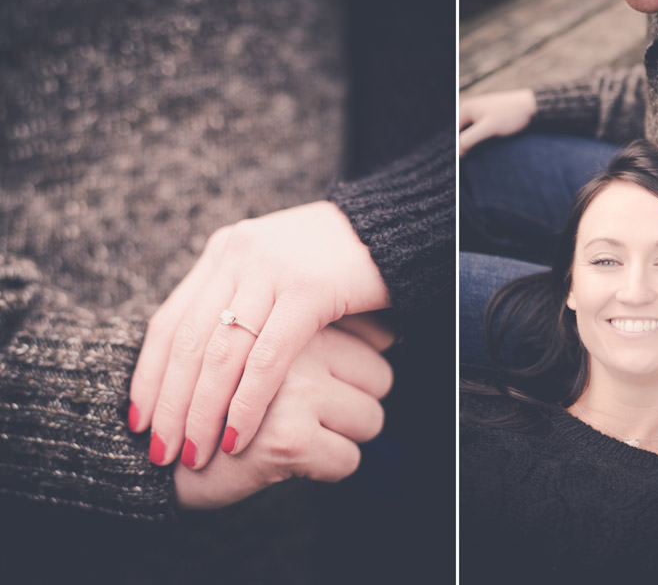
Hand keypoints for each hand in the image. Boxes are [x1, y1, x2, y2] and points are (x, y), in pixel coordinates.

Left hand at [129, 201, 390, 469]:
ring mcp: (271, 270)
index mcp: (224, 252)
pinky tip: (238, 434)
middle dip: (170, 404)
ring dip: (203, 411)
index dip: (149, 376)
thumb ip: (241, 302)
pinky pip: (267, 358)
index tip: (139, 421)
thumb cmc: (336, 260)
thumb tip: (206, 361)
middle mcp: (238, 256)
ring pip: (221, 354)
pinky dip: (248, 401)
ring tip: (194, 453)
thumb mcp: (276, 273)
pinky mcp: (308, 289)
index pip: (169, 321)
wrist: (392, 226)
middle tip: (161, 451)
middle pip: (187, 343)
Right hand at [174, 322, 393, 508]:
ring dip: (344, 438)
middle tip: (321, 415)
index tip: (347, 380)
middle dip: (360, 403)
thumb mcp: (264, 346)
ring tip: (300, 437)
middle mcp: (295, 343)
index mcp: (290, 308)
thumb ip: (314, 331)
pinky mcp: (287, 436)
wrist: (145, 455)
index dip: (367, 367)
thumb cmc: (218, 398)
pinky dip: (328, 471)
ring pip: (370, 419)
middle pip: (380, 377)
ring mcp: (292, 388)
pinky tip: (291, 465)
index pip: (378, 338)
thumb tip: (390, 332)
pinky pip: (346, 461)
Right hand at [458, 89, 536, 156]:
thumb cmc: (510, 115)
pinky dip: (480, 139)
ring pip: (469, 133)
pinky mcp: (488, 117)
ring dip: (472, 143)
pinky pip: (478, 131)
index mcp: (465, 108)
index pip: (453, 133)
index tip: (462, 160)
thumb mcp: (487, 128)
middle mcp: (469, 108)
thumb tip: (456, 152)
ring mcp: (478, 112)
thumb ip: (469, 139)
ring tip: (478, 153)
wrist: (531, 107)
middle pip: (460, 133)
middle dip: (464, 145)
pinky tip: (486, 146)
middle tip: (470, 158)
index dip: (456, 147)